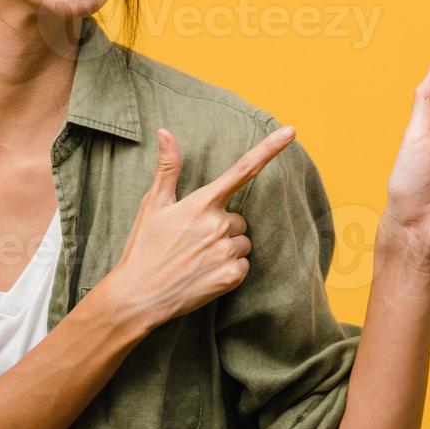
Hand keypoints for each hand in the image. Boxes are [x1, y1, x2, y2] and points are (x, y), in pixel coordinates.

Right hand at [105, 124, 296, 332]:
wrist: (138, 297)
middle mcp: (218, 224)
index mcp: (202, 203)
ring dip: (227, 249)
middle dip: (223, 228)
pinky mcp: (230, 277)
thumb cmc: (144, 248)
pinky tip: (205, 274)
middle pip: (239, 219)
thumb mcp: (153, 205)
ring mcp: (226, 251)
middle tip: (193, 241)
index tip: (291, 132)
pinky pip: (243, 266)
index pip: (243, 169)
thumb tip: (165, 132)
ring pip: (243, 242)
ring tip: (197, 259)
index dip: (270, 148)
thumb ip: (167, 168)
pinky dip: (229, 270)